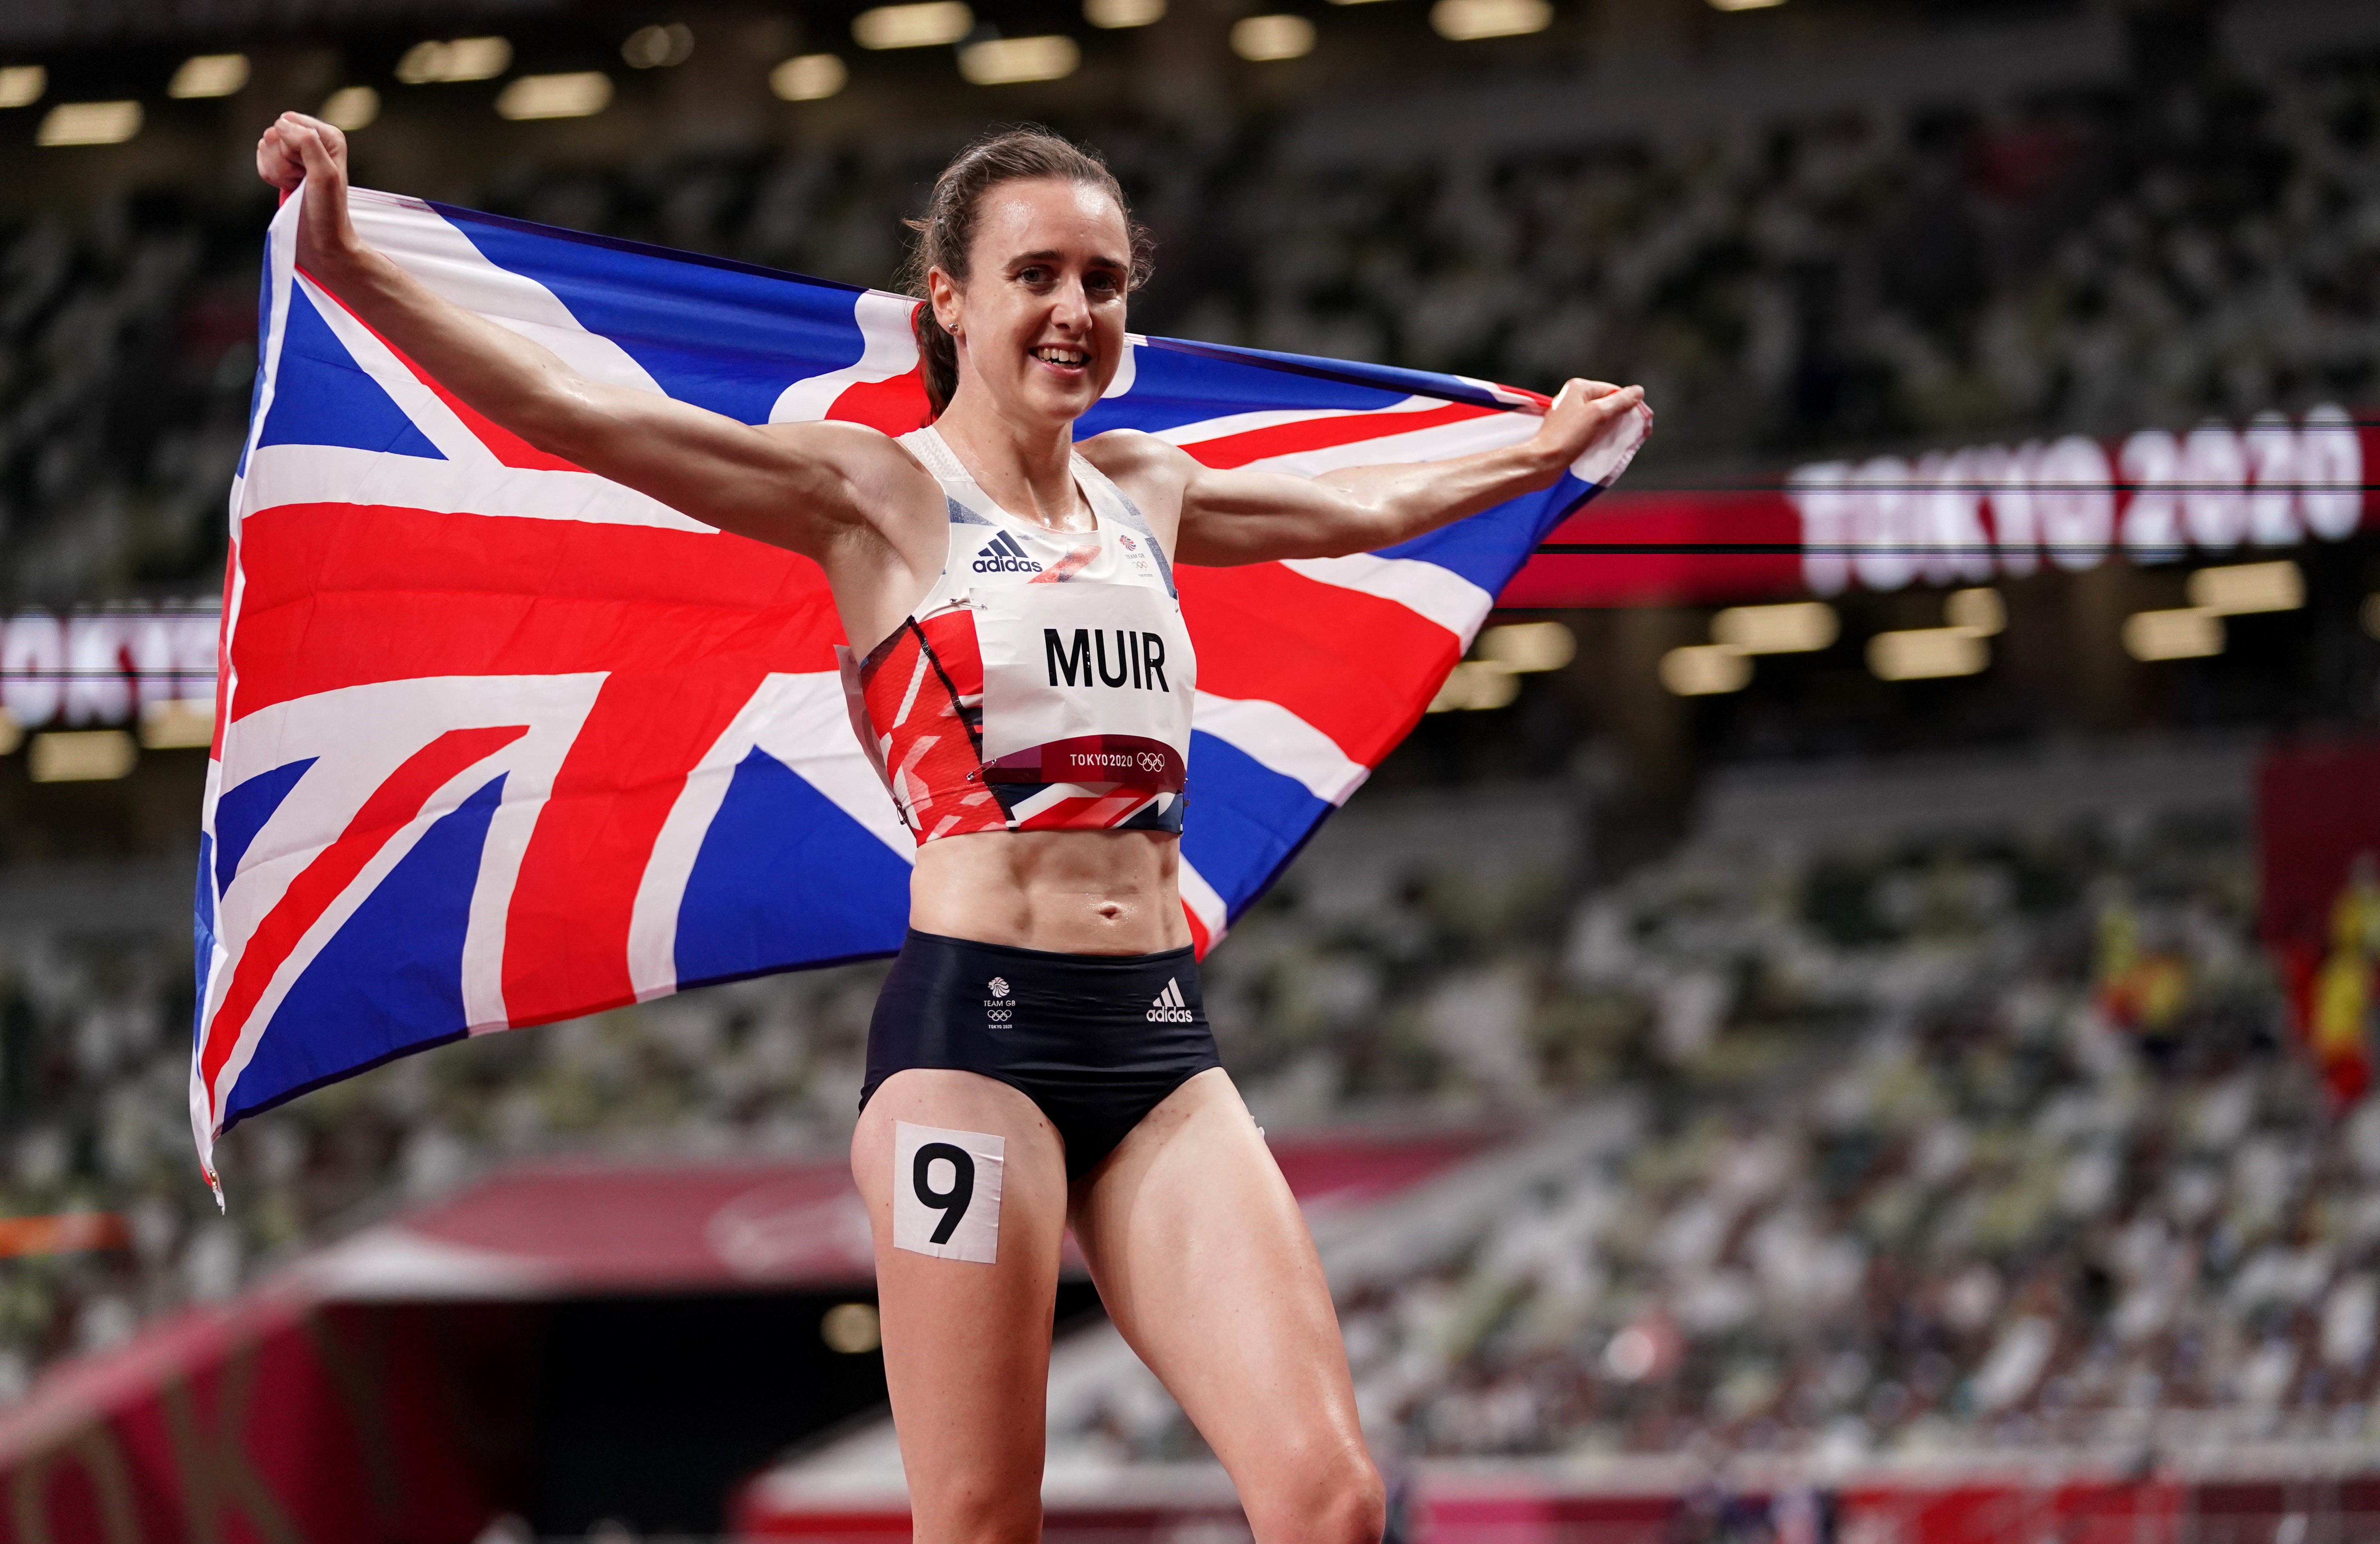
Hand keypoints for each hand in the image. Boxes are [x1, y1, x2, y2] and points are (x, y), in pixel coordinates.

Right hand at [255, 111, 359, 279]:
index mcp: (329, 136)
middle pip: (274, 134)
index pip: (288, 122)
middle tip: (301, 181)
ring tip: (296, 186)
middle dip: (282, 160)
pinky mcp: (285, 166)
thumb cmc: (327, 211)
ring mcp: (297, 153)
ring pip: (264, 146)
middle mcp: (313, 140)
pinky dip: (270, 175)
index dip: (291, 147)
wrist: (322, 241)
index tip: (308, 170)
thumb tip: (281, 123)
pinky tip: (287, 188)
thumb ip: (307, 143)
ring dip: (277, 170)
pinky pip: (261, 159)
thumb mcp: (324, 174)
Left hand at [1528, 378, 1651, 471]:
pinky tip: (1602, 445)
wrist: (1543, 461)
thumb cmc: (1569, 436)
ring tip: (1615, 440)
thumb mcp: (1598, 414)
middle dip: (1619, 417)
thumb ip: (1620, 401)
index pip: (1613, 390)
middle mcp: (1572, 397)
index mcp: (1579, 387)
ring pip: (1599, 418)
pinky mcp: (1567, 431)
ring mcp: (1569, 415)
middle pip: (1606, 403)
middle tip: (1628, 432)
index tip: (1635, 421)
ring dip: (1609, 428)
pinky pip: (1589, 429)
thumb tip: (1638, 391)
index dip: (1626, 405)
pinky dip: (1598, 436)